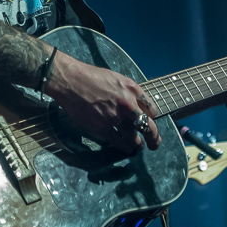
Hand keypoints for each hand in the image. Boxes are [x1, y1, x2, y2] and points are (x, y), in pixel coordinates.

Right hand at [46, 52, 161, 154]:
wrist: (71, 82)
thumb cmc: (91, 77)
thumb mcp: (116, 79)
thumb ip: (128, 92)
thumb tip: (135, 104)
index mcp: (132, 90)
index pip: (151, 109)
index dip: (151, 117)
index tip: (149, 121)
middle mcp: (127, 104)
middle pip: (147, 126)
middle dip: (154, 137)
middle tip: (155, 143)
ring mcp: (115, 117)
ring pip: (134, 137)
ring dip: (138, 144)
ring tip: (140, 146)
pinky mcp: (102, 127)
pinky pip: (118, 141)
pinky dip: (124, 147)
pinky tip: (127, 149)